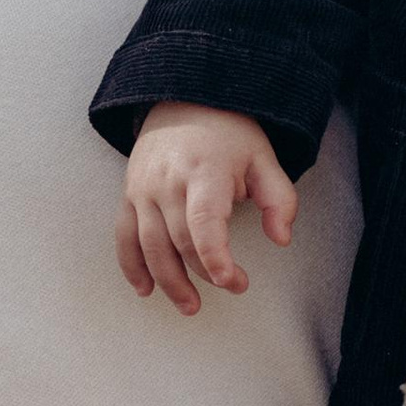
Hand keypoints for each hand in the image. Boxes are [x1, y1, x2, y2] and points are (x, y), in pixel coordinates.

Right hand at [116, 103, 296, 314]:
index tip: (231, 281)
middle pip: (179, 239)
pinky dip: (132, 266)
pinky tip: (146, 290)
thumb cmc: (228, 135)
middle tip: (231, 288)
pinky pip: (124, 237)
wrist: (182, 100)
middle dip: (204, 272)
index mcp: (204, 169)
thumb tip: (282, 238)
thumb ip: (279, 198)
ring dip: (168, 281)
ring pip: (150, 245)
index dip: (215, 255)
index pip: (204, 220)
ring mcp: (143, 188)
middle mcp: (167, 181)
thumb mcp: (263, 158)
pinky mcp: (129, 195)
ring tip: (190, 305)